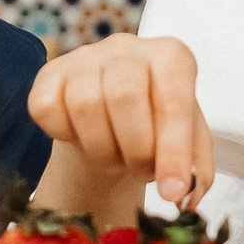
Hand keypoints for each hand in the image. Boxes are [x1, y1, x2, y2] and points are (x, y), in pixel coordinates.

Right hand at [27, 33, 213, 208]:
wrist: (112, 116)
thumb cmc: (155, 126)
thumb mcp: (188, 143)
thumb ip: (196, 169)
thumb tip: (186, 195)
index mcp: (171, 57)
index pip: (173, 99)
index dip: (173, 150)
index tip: (171, 192)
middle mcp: (128, 48)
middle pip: (125, 97)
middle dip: (135, 151)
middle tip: (142, 172)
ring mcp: (84, 57)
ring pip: (85, 103)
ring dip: (102, 149)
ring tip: (115, 158)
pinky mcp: (49, 74)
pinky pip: (47, 108)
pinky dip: (63, 135)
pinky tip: (81, 138)